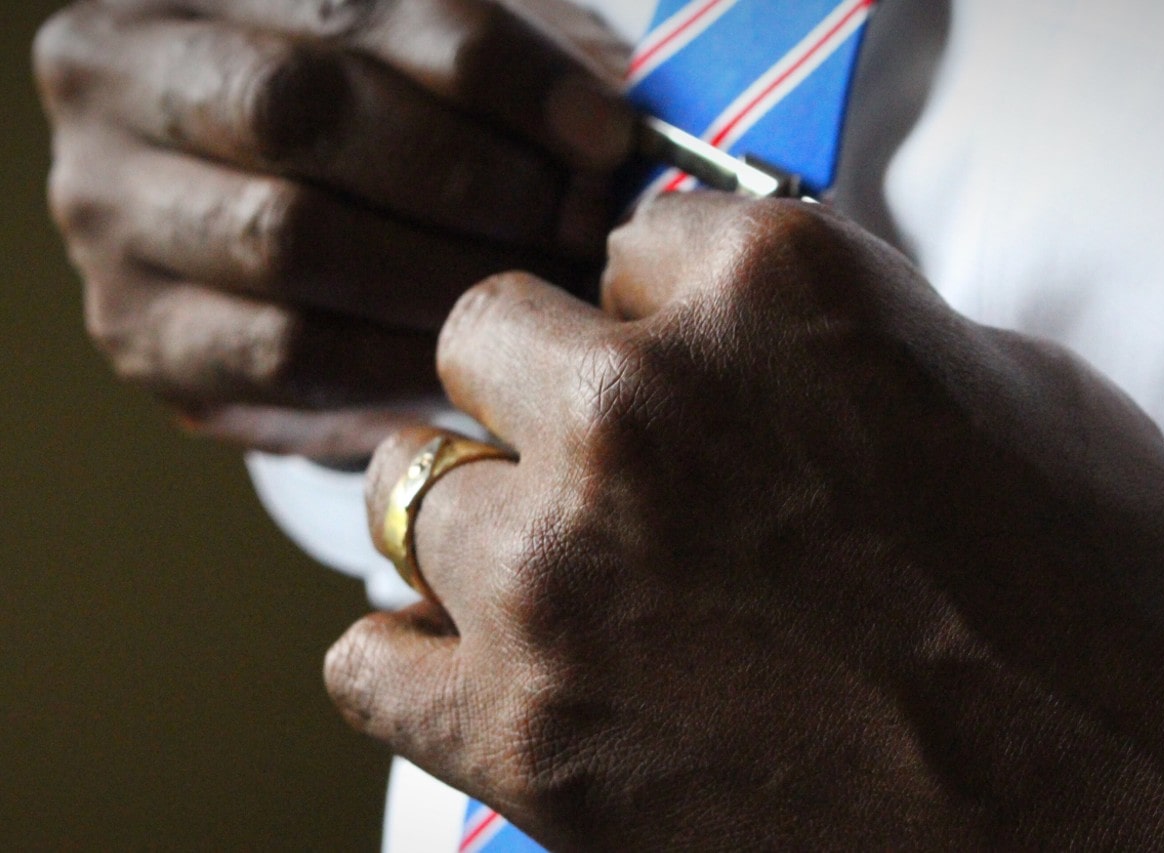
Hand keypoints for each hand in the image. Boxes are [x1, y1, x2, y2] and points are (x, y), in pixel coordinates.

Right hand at [34, 0, 634, 455]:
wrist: (272, 219)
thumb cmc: (373, 126)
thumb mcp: (424, 64)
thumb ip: (506, 72)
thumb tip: (625, 138)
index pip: (355, 10)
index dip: (500, 75)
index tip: (607, 136)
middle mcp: (118, 84)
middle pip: (302, 112)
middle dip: (471, 175)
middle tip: (580, 226)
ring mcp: (113, 217)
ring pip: (293, 240)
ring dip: (449, 274)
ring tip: (550, 292)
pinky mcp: (144, 336)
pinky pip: (287, 355)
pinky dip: (401, 358)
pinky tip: (478, 354)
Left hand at [332, 193, 1163, 847]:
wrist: (1128, 801)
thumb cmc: (1087, 585)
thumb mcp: (964, 367)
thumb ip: (793, 319)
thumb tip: (689, 309)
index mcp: (758, 291)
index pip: (617, 249)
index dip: (654, 321)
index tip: (688, 377)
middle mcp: (640, 412)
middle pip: (481, 345)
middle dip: (540, 399)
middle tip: (612, 472)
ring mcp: (566, 575)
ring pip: (399, 489)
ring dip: (473, 520)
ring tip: (559, 574)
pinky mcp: (530, 735)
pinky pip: (366, 660)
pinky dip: (412, 658)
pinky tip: (489, 670)